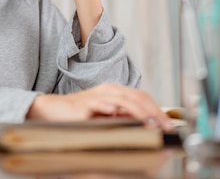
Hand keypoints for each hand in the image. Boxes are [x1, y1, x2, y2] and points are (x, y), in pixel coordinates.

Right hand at [26, 83, 175, 131]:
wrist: (51, 110)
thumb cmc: (78, 114)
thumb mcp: (105, 114)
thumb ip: (122, 117)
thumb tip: (145, 125)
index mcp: (114, 92)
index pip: (142, 97)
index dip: (157, 109)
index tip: (169, 124)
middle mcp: (108, 91)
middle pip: (137, 97)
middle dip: (154, 112)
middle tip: (165, 127)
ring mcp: (96, 97)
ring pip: (123, 100)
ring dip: (139, 112)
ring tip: (151, 123)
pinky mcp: (84, 106)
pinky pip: (99, 105)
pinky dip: (110, 109)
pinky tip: (119, 115)